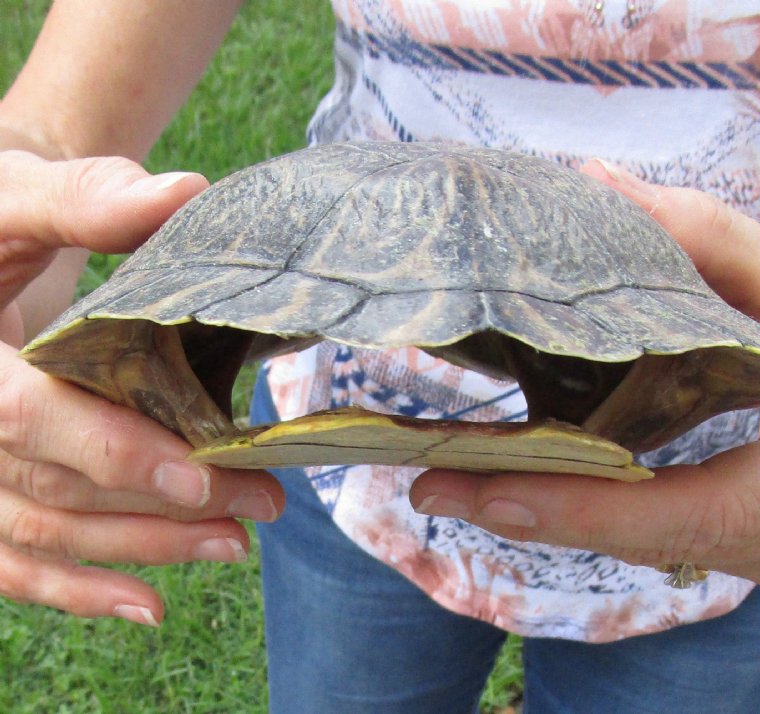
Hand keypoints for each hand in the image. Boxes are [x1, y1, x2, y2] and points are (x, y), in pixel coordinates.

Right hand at [0, 149, 284, 624]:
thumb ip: (90, 200)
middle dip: (160, 508)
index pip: (22, 418)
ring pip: (42, 533)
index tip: (205, 478)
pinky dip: (77, 588)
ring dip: (142, 549)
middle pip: (52, 489)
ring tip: (235, 544)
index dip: (111, 453)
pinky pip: (11, 558)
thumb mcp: (18, 195)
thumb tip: (189, 194)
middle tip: (260, 506)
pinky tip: (150, 605)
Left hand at [410, 160, 759, 593]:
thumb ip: (709, 240)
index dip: (578, 509)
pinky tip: (565, 471)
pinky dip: (621, 509)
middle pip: (654, 539)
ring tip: (479, 471)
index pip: (689, 509)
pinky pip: (687, 537)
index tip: (476, 491)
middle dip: (541, 512)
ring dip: (572, 513)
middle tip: (438, 477)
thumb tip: (596, 190)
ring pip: (664, 546)